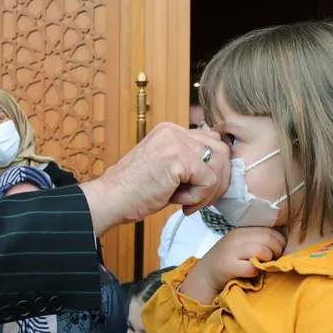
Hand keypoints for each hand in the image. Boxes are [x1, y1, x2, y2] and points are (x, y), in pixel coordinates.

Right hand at [80, 123, 229, 234]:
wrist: (111, 199)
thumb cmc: (134, 191)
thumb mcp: (165, 169)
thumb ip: (188, 162)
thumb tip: (219, 167)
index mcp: (170, 131)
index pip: (211, 143)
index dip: (213, 170)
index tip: (200, 190)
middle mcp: (174, 131)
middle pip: (221, 151)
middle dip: (218, 181)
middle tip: (200, 200)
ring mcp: (176, 142)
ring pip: (218, 165)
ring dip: (208, 191)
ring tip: (187, 202)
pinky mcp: (178, 158)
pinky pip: (208, 180)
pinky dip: (197, 197)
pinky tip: (177, 200)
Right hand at [182, 227, 285, 303]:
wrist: (205, 276)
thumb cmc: (226, 260)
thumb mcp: (240, 245)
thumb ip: (256, 240)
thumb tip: (282, 242)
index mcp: (241, 231)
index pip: (269, 230)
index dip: (280, 241)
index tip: (279, 251)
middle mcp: (236, 238)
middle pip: (268, 239)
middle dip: (277, 251)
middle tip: (274, 260)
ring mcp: (231, 251)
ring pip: (262, 251)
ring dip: (268, 260)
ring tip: (264, 265)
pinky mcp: (228, 266)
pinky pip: (252, 267)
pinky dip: (256, 272)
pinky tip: (252, 273)